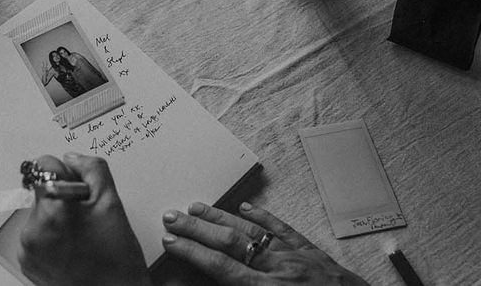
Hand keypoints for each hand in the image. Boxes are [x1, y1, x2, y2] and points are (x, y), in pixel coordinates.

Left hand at [19, 153, 150, 285]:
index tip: (77, 182)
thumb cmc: (116, 259)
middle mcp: (32, 231)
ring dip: (57, 216)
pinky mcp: (28, 264)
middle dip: (63, 195)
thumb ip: (92, 168)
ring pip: (41, 212)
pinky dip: (52, 235)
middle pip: (43, 190)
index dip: (66, 171)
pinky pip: (37, 234)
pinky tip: (73, 246)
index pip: (44, 166)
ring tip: (82, 234)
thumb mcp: (111, 202)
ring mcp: (28, 250)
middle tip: (87, 215)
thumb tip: (73, 158)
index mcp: (50, 212)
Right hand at [161, 201, 369, 284]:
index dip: (192, 252)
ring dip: (221, 217)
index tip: (170, 240)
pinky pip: (283, 230)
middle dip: (198, 228)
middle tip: (172, 216)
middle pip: (230, 241)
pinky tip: (246, 207)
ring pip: (252, 230)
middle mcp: (280, 270)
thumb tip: (218, 285)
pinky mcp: (313, 253)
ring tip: (197, 206)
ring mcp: (296, 257)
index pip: (221, 266)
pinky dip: (262, 217)